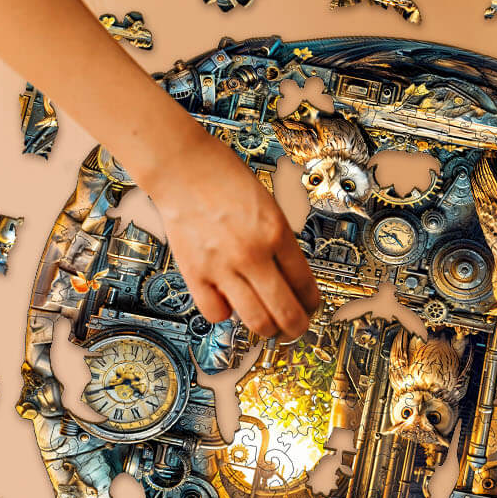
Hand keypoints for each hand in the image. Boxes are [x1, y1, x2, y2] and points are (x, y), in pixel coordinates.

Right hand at [146, 131, 320, 340]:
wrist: (183, 168)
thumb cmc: (225, 179)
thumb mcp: (269, 205)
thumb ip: (279, 241)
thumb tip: (288, 277)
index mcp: (277, 232)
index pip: (305, 284)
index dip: (312, 304)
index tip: (312, 308)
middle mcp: (253, 253)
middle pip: (286, 311)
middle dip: (296, 327)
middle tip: (296, 328)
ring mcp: (223, 266)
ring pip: (255, 320)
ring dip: (266, 329)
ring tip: (268, 326)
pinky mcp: (195, 273)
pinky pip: (216, 312)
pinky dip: (225, 314)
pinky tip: (229, 303)